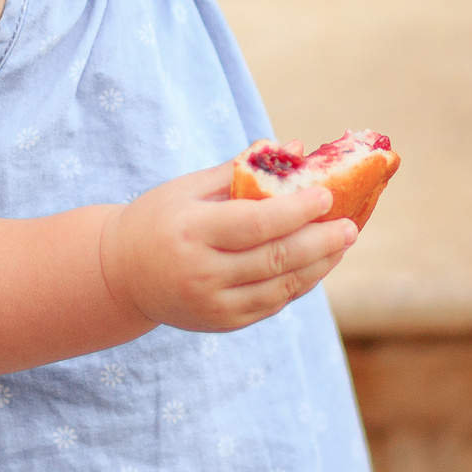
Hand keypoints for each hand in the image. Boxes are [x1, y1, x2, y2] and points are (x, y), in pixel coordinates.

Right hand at [99, 164, 358, 333]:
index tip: (327, 196)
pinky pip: (272, 304)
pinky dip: (300, 284)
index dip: (296, 211)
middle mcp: (201, 273)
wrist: (120, 274)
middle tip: (351, 226)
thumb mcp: (188, 187)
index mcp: (190, 232)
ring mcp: (212, 304)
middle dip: (320, 242)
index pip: (254, 223)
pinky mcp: (222, 322)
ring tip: (342, 242)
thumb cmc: (159, 218)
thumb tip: (294, 148)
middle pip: (275, 259)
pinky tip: (318, 264)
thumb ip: (240, 169)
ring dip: (319, 265)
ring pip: (280, 287)